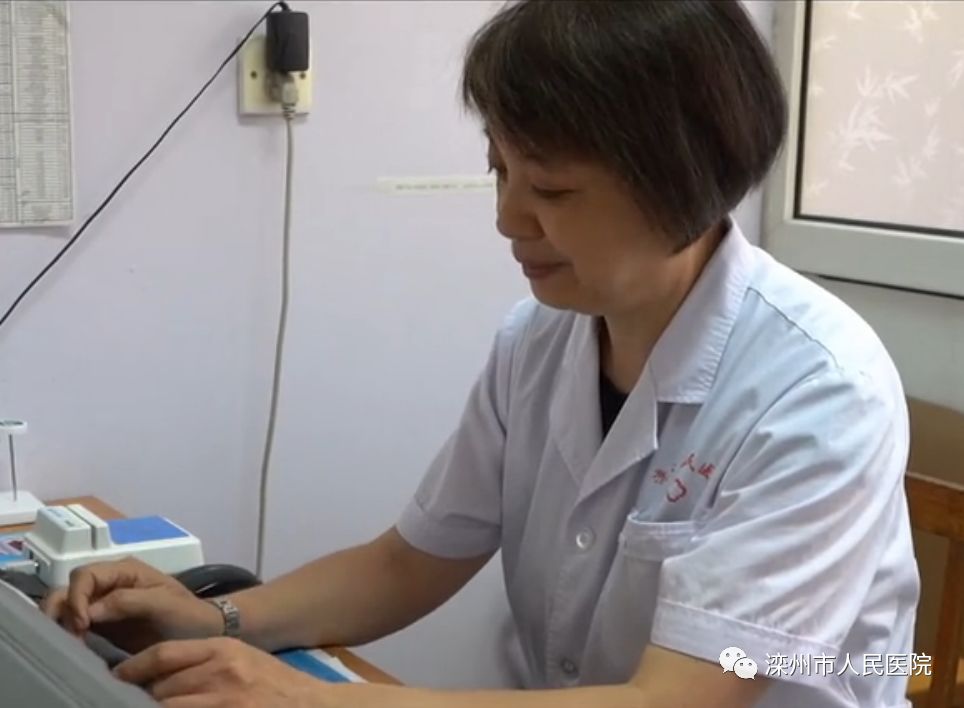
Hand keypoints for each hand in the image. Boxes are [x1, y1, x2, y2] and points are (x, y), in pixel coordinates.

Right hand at [40, 557, 221, 653]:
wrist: (201, 631)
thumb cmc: (186, 611)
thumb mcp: (164, 602)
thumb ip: (128, 601)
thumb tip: (90, 611)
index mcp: (124, 570)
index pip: (85, 575)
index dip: (77, 596)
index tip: (83, 623)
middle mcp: (108, 583)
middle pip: (69, 587)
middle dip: (61, 609)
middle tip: (70, 636)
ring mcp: (102, 603)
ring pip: (66, 605)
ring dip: (60, 622)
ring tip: (69, 643)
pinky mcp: (101, 625)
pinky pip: (74, 625)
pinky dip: (66, 633)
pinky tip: (73, 647)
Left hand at [115, 637, 329, 707]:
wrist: (309, 705)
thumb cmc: (273, 683)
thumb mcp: (242, 659)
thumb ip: (205, 662)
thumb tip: (160, 675)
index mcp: (222, 649)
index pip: (164, 654)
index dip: (133, 667)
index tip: (116, 678)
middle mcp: (220, 671)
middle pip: (161, 685)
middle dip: (140, 698)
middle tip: (122, 702)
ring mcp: (223, 700)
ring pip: (167, 706)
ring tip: (141, 707)